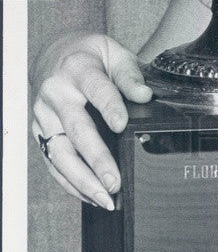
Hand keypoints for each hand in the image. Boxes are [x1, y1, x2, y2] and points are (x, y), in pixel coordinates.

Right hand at [31, 33, 151, 208]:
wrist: (55, 55)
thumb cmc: (90, 55)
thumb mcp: (114, 52)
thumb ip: (130, 74)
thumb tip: (144, 95)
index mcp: (78, 68)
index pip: (95, 88)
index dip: (109, 106)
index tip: (122, 125)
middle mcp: (56, 93)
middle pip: (76, 129)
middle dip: (96, 158)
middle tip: (114, 181)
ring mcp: (44, 116)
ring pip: (60, 153)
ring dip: (83, 180)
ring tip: (106, 198)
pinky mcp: (39, 133)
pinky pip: (53, 163)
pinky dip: (71, 183)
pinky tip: (91, 196)